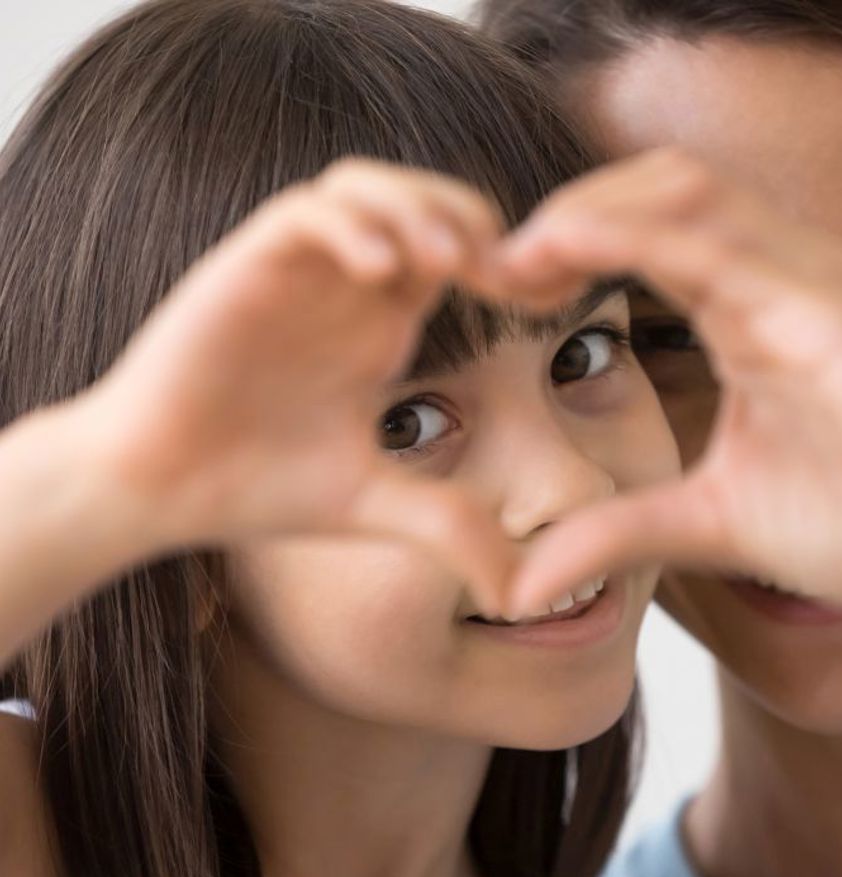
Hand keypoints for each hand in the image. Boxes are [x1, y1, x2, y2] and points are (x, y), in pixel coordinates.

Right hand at [81, 161, 513, 614]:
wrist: (160, 488)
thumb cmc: (260, 487)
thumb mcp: (378, 506)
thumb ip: (450, 528)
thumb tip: (519, 596)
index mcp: (382, 326)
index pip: (460, 257)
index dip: (513, 266)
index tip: (553, 299)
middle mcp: (345, 289)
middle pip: (424, 201)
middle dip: (473, 221)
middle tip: (504, 273)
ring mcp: (296, 272)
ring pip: (366, 187)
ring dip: (415, 208)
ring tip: (447, 262)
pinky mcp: (243, 267)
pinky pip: (305, 214)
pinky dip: (349, 227)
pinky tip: (380, 275)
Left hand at [490, 149, 841, 641]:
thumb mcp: (701, 523)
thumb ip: (614, 533)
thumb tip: (518, 586)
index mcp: (746, 311)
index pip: (646, 232)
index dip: (565, 245)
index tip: (498, 289)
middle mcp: (779, 279)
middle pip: (657, 190)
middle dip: (567, 212)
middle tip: (496, 266)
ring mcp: (814, 284)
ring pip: (691, 193)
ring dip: (593, 209)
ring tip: (522, 257)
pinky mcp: (841, 313)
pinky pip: (736, 246)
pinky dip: (645, 235)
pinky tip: (579, 253)